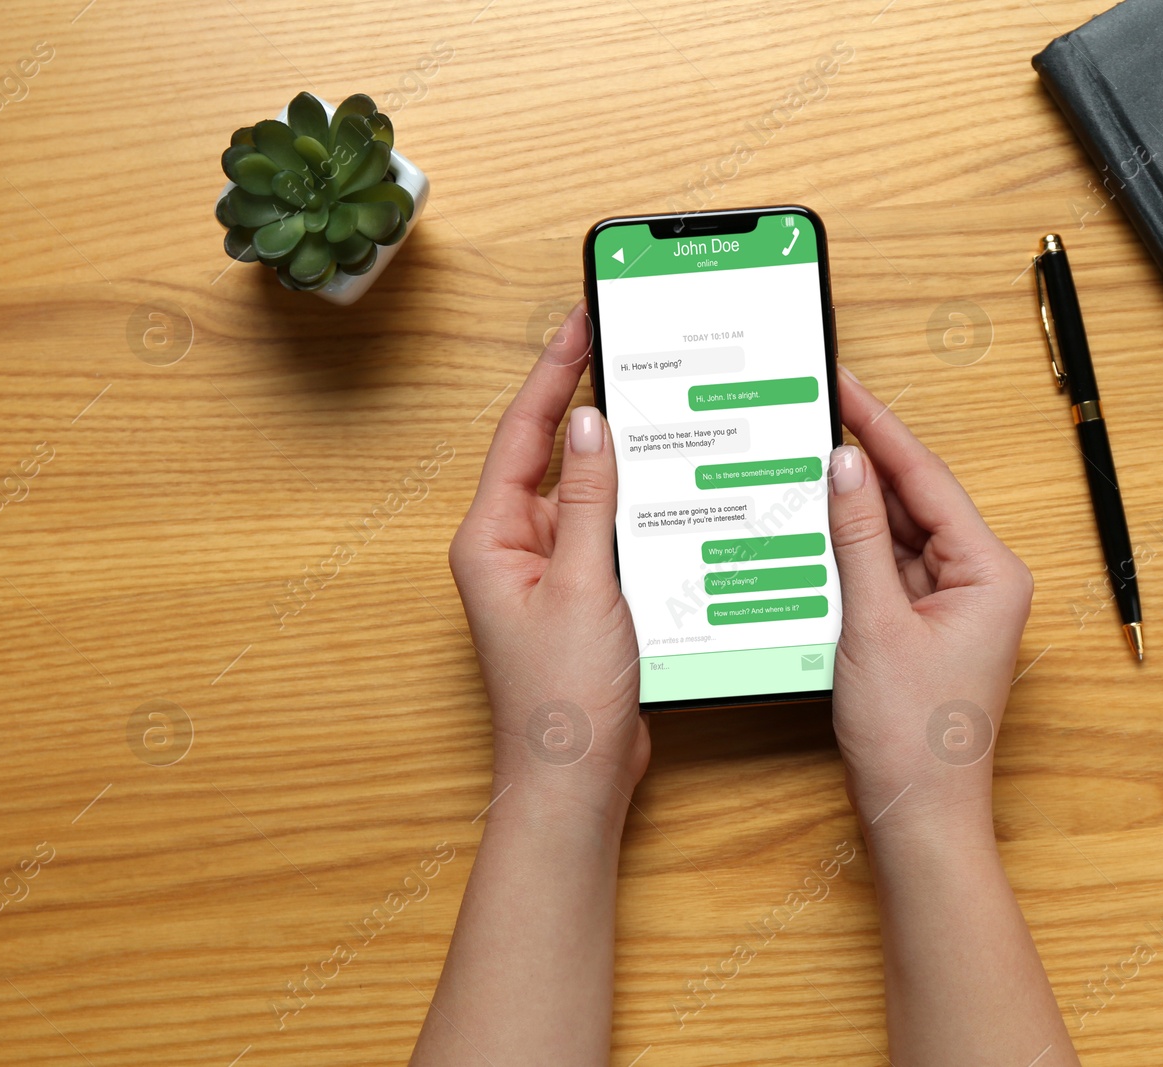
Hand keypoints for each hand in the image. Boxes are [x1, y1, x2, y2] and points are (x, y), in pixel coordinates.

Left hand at [448, 301, 648, 818]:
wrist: (576, 779)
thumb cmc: (562, 698)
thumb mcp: (584, 585)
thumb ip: (591, 502)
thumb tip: (593, 426)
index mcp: (492, 538)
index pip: (523, 433)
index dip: (553, 373)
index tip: (580, 323)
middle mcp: (514, 548)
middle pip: (552, 454)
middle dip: (586, 399)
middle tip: (620, 342)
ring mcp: (550, 572)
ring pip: (587, 493)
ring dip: (619, 456)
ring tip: (656, 401)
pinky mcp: (584, 595)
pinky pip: (609, 531)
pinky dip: (636, 506)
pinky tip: (670, 485)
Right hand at [827, 367, 1033, 839]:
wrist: (917, 817)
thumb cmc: (914, 737)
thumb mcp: (874, 624)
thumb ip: (858, 537)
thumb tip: (845, 466)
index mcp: (992, 572)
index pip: (927, 478)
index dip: (880, 428)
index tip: (845, 387)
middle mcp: (981, 582)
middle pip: (913, 502)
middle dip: (861, 466)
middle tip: (812, 415)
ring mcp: (953, 606)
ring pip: (896, 537)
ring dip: (852, 513)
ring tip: (801, 467)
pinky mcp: (925, 629)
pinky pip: (887, 573)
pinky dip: (851, 555)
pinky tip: (814, 531)